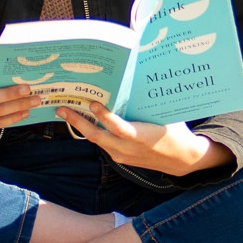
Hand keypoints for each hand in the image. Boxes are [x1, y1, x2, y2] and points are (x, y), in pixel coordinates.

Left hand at [55, 102, 235, 176]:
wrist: (181, 159)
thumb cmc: (174, 132)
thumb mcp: (165, 116)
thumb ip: (146, 106)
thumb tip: (132, 84)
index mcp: (142, 138)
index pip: (119, 129)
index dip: (105, 117)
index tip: (93, 103)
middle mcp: (128, 149)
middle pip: (97, 136)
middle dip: (77, 121)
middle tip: (61, 108)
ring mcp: (122, 155)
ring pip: (96, 140)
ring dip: (80, 126)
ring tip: (66, 110)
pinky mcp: (120, 158)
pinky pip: (103, 143)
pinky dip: (93, 131)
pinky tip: (84, 120)